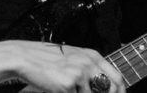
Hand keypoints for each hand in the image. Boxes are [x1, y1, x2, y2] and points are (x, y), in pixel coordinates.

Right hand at [7, 40, 125, 92]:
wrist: (26, 57)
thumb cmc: (48, 59)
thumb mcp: (75, 58)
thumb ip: (90, 69)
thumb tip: (102, 86)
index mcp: (93, 56)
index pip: (116, 76)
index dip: (120, 90)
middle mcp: (89, 63)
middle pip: (109, 87)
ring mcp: (79, 74)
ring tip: (63, 86)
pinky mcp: (68, 84)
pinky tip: (56, 88)